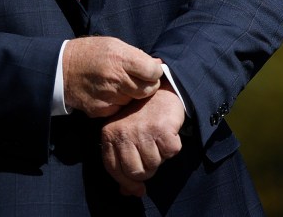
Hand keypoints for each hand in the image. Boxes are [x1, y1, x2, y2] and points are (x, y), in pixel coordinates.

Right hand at [62, 36, 163, 117]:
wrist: (61, 70)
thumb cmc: (90, 53)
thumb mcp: (113, 44)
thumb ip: (136, 55)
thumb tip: (157, 64)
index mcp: (120, 58)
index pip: (153, 72)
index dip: (154, 71)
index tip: (150, 70)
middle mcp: (116, 78)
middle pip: (148, 90)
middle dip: (147, 85)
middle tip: (139, 80)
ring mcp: (109, 96)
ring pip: (134, 100)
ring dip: (131, 94)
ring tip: (119, 84)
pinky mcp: (102, 110)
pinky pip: (120, 109)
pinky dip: (118, 103)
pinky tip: (109, 92)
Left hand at [100, 81, 184, 196]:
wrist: (158, 89)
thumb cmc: (140, 116)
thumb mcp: (125, 135)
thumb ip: (122, 163)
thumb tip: (127, 193)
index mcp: (110, 134)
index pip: (114, 169)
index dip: (127, 183)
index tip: (138, 189)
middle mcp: (124, 133)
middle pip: (136, 172)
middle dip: (146, 170)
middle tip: (151, 157)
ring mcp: (143, 131)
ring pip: (154, 165)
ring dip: (160, 157)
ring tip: (157, 141)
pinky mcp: (162, 129)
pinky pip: (171, 153)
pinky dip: (172, 147)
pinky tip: (167, 133)